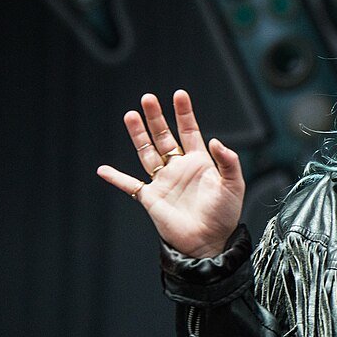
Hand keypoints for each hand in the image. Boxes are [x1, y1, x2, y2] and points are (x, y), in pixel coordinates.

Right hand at [97, 89, 244, 257]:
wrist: (209, 241)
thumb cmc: (225, 214)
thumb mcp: (234, 184)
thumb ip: (228, 161)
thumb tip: (216, 140)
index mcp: (199, 162)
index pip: (190, 131)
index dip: (184, 113)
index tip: (179, 94)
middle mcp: (179, 168)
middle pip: (164, 137)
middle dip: (156, 118)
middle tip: (147, 98)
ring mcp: (163, 181)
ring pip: (147, 153)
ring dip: (138, 135)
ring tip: (130, 115)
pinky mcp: (151, 198)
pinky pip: (130, 185)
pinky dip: (116, 178)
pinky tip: (103, 170)